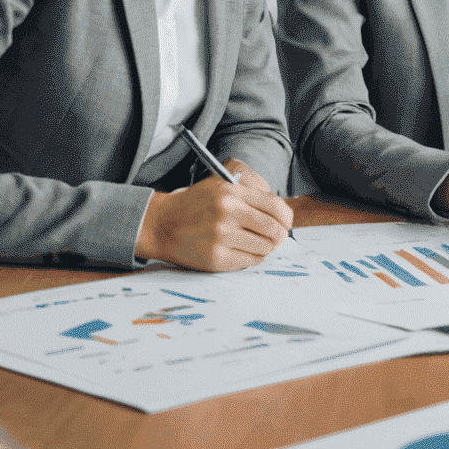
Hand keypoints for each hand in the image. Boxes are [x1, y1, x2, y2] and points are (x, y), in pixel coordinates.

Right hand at [135, 158, 292, 270]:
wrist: (161, 224)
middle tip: (277, 238)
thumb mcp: (220, 187)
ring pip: (264, 247)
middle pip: (273, 228)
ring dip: (266, 248)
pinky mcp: (215, 258)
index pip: (275, 205)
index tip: (287, 223)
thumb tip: (282, 214)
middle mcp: (228, 213)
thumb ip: (249, 196)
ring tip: (259, 245)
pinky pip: (249, 261)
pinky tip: (247, 253)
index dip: (286, 216)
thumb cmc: (195, 205)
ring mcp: (221, 237)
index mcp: (232, 193)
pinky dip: (253, 258)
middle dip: (279, 235)